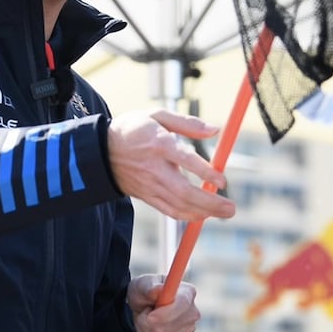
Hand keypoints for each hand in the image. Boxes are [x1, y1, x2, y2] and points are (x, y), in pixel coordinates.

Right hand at [107, 109, 235, 221]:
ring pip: (178, 204)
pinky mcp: (147, 197)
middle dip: (210, 202)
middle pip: (184, 191)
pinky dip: (188, 216)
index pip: (184, 160)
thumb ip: (188, 123)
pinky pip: (169, 210)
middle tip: (231, 207)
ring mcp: (150, 185)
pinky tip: (203, 215)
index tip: (222, 180)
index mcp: (159, 144)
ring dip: (204, 212)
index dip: (205, 172)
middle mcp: (154, 168)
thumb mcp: (157, 115)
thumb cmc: (134, 129)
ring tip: (225, 211)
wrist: (101, 152)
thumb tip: (215, 129)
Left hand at [127, 274, 199, 331]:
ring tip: (145, 319)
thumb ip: (149, 287)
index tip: (149, 316)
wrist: (145, 308)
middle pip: (166, 329)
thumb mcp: (142, 285)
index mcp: (187, 293)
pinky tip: (148, 330)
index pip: (182, 305)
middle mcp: (192, 313)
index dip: (165, 314)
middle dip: (146, 323)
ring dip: (143, 330)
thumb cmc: (146, 292)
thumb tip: (157, 289)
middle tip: (142, 313)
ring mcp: (187, 330)